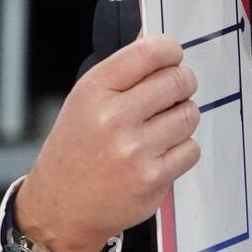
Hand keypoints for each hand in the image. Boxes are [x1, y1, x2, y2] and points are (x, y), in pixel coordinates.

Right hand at [15, 34, 200, 251]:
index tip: (172, 57)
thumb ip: (122, 73)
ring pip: (190, 114)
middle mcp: (115, 118)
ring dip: (183, 117)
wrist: (60, 208)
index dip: (170, 51)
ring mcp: (136, 150)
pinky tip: (160, 153)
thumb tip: (156, 43)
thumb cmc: (75, 151)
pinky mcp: (153, 178)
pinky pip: (191, 149)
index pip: (150, 53)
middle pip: (178, 81)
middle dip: (182, 83)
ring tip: (162, 127)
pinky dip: (182, 149)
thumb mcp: (84, 101)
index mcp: (95, 91)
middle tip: (174, 92)